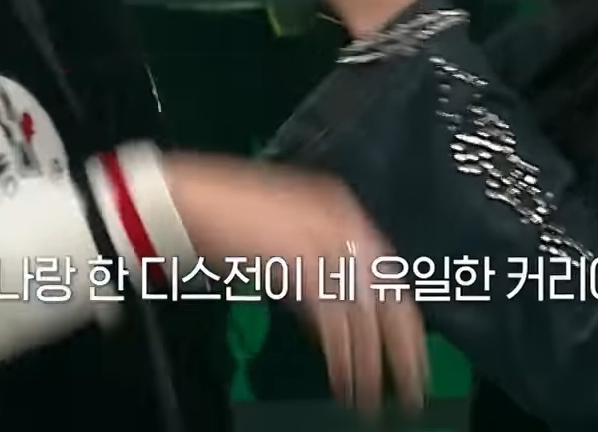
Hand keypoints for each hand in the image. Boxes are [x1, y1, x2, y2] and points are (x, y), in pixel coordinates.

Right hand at [164, 153, 428, 416]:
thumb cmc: (222, 215)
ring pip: (363, 313)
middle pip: (389, 292)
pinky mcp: (300, 263)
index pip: (386, 269)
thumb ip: (315, 264)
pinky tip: (344, 381)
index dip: (401, 318)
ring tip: (370, 398)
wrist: (182, 197)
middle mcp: (341, 220)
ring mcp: (322, 240)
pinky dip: (342, 356)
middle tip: (414, 387)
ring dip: (369, 362)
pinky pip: (333, 321)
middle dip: (403, 345)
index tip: (411, 355)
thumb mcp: (283, 233)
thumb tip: (336, 313)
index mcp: (339, 206)